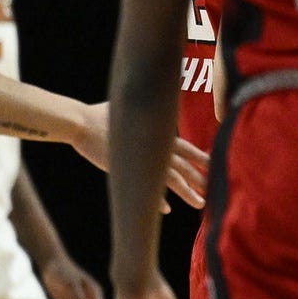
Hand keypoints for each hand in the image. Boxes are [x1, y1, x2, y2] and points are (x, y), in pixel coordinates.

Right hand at [75, 103, 208, 209]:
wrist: (81, 124)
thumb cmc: (104, 114)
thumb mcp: (131, 108)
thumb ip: (148, 110)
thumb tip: (162, 89)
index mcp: (157, 134)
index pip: (186, 148)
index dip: (201, 157)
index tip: (214, 165)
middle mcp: (154, 148)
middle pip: (184, 166)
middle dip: (200, 178)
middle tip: (215, 189)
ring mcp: (142, 162)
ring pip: (172, 180)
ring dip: (187, 192)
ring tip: (200, 204)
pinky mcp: (128, 173)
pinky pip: (146, 191)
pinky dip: (157, 200)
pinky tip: (166, 210)